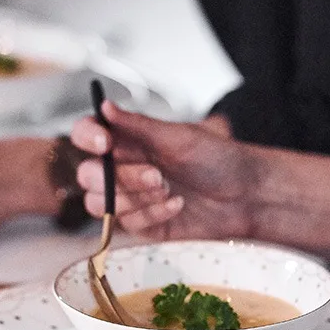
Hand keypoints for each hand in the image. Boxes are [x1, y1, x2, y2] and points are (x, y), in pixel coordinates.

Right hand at [71, 102, 254, 239]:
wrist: (244, 196)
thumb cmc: (216, 160)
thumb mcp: (178, 138)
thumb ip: (138, 125)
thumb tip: (105, 105)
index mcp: (127, 140)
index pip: (86, 135)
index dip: (88, 137)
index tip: (105, 143)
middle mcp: (122, 169)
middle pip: (89, 176)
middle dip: (121, 179)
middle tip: (157, 176)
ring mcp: (130, 198)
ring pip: (100, 205)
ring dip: (134, 198)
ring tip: (169, 189)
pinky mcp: (141, 225)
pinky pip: (128, 224)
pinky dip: (153, 214)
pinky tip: (178, 205)